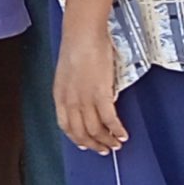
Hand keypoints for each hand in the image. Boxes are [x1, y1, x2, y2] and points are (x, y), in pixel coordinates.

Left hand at [53, 24, 127, 155]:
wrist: (83, 34)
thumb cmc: (77, 48)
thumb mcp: (68, 73)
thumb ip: (74, 90)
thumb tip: (86, 101)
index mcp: (60, 96)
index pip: (66, 126)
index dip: (77, 139)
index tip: (86, 145)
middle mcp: (71, 101)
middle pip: (81, 132)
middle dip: (94, 144)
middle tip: (105, 150)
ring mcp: (85, 98)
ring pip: (95, 130)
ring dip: (107, 141)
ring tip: (116, 145)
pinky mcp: (101, 93)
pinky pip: (110, 119)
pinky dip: (117, 130)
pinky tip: (123, 135)